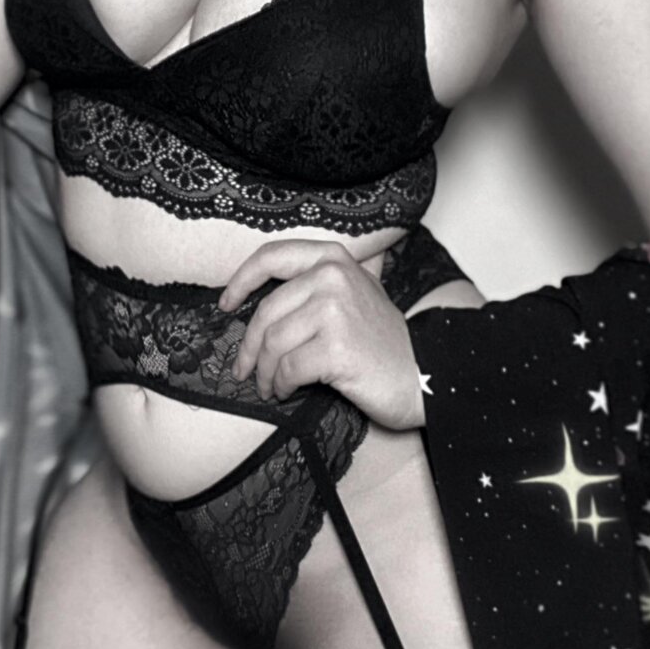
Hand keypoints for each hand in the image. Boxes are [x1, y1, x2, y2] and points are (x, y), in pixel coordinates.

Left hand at [219, 240, 426, 429]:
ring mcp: (335, 311)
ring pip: (273, 343)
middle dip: (249, 347)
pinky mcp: (336, 348)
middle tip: (244, 370)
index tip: (226, 304)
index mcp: (333, 259)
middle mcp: (333, 277)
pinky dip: (281, 385)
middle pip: (266, 312)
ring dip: (264, 372)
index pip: (271, 257)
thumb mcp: (356, 292)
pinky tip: (287, 391)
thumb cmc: (382, 341)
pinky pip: (287, 368)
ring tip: (270, 386)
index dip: (240, 281)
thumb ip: (317, 281)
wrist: (424, 374)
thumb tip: (257, 289)